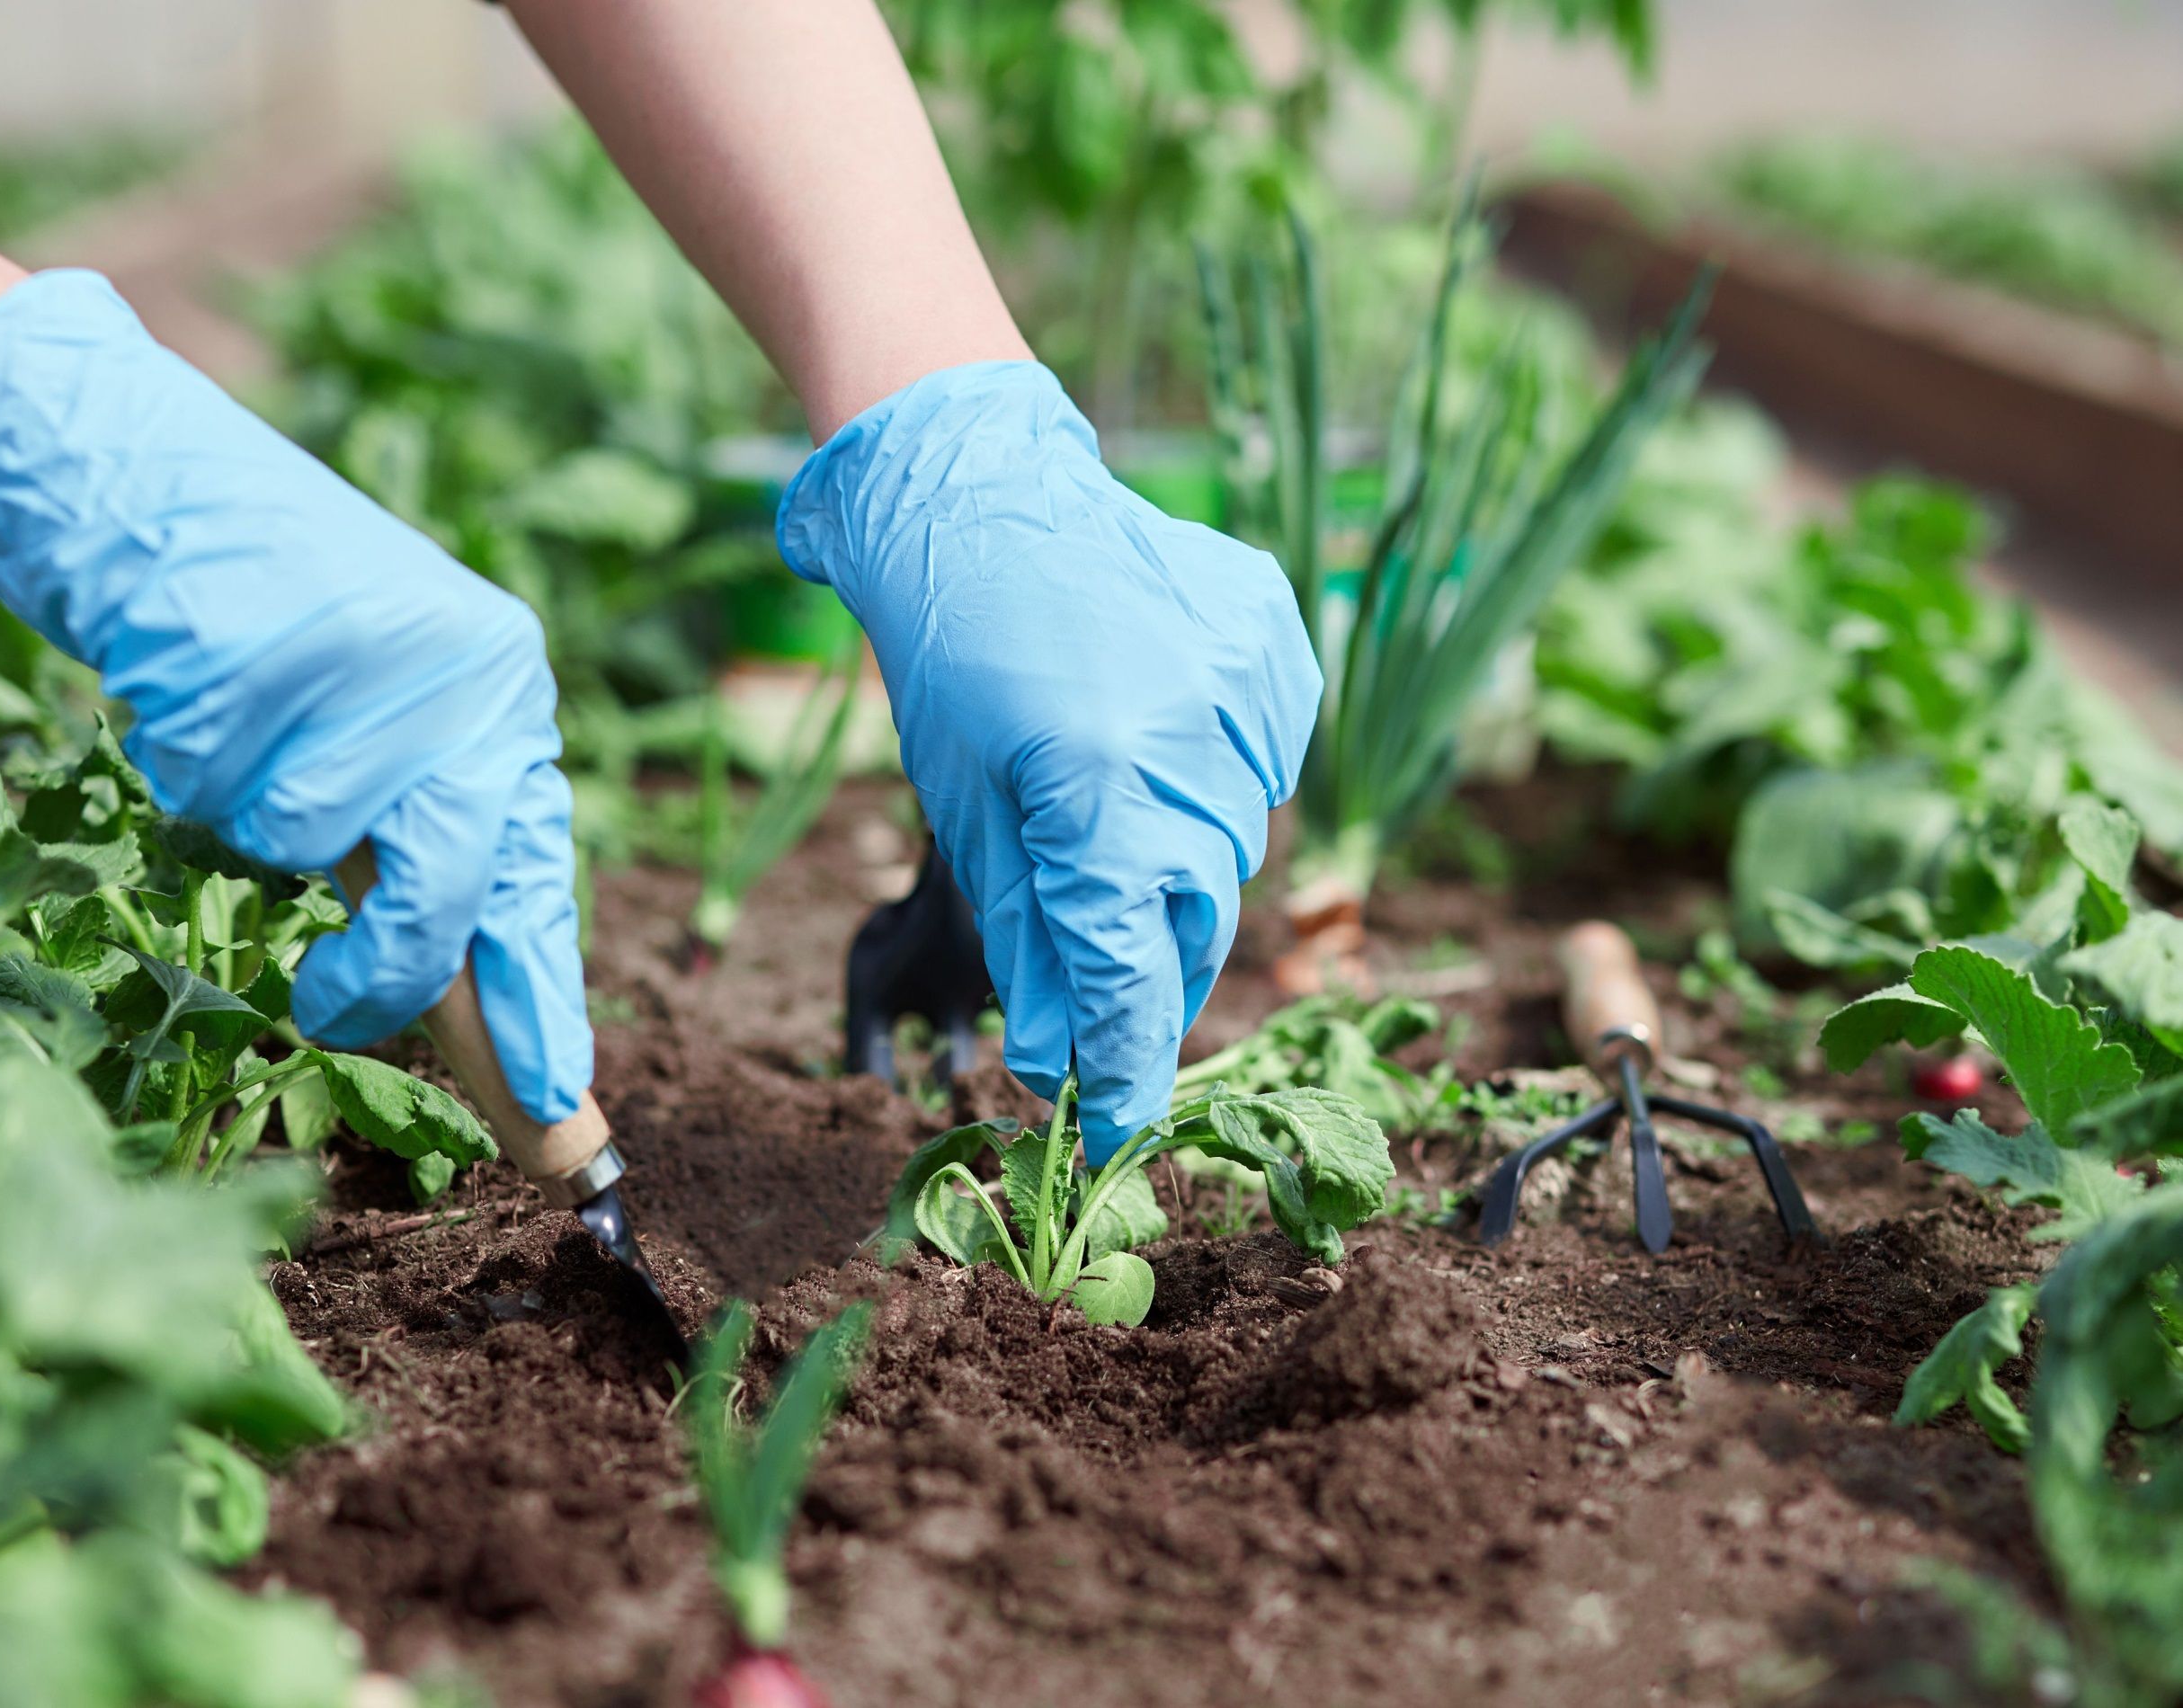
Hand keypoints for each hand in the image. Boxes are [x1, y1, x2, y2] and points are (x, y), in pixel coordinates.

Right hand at [0, 270, 590, 1120]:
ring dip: (254, 816)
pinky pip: (223, 781)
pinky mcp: (282, 638)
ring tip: (246, 729)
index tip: (558, 1109)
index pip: (536, 882)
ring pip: (310, 836)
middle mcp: (476, 677)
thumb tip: (464, 1009)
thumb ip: (435, 852)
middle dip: (385, 971)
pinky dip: (193, 760)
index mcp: (511, 704)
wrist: (162, 490)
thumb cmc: (284, 642)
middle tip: (328, 1012)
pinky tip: (201, 685)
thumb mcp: (389, 737)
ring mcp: (382, 657)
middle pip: (449, 884)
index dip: (539, 1002)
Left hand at [782, 361, 1319, 1160]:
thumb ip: (1031, 940)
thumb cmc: (950, 662)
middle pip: (1197, 917)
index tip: (1117, 1125)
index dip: (1126, 1061)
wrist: (982, 496)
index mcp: (1095, 785)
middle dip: (1150, 966)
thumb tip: (1064, 1058)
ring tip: (1114, 802)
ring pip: (1236, 844)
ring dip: (1181, 862)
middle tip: (1110, 982)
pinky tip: (1157, 733)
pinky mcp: (1276, 644)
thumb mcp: (968, 813)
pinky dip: (1218, 779)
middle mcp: (1191, 739)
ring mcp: (1246, 685)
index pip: (1132, 968)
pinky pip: (1266, 762)